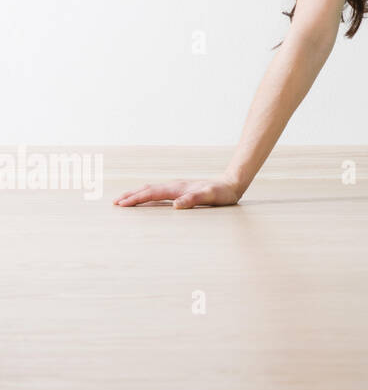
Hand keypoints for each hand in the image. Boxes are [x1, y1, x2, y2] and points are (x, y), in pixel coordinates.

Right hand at [113, 177, 242, 208]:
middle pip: (148, 189)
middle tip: (114, 203)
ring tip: (123, 200)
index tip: (121, 204)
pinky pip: (159, 192)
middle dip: (131, 195)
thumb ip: (194, 200)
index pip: (152, 193)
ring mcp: (177, 187)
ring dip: (137, 194)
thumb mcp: (210, 197)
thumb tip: (176, 205)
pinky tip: (145, 199)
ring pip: (152, 189)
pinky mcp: (180, 190)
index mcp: (178, 188)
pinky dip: (147, 195)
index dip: (136, 199)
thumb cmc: (222, 193)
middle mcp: (175, 186)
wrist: (231, 184)